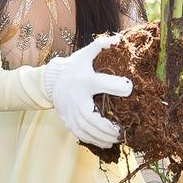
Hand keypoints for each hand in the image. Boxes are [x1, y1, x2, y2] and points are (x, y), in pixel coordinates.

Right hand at [45, 33, 132, 148]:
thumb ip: (101, 45)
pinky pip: (80, 134)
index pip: (99, 82)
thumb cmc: (75, 68)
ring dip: (102, 137)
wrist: (52, 81)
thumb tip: (119, 39)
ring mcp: (69, 111)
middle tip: (122, 130)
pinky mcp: (67, 120)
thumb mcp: (86, 54)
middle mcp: (75, 97)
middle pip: (91, 117)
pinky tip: (106, 143)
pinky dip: (93, 141)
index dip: (117, 86)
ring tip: (116, 139)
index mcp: (84, 80)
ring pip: (85, 130)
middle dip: (108, 127)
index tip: (130, 89)